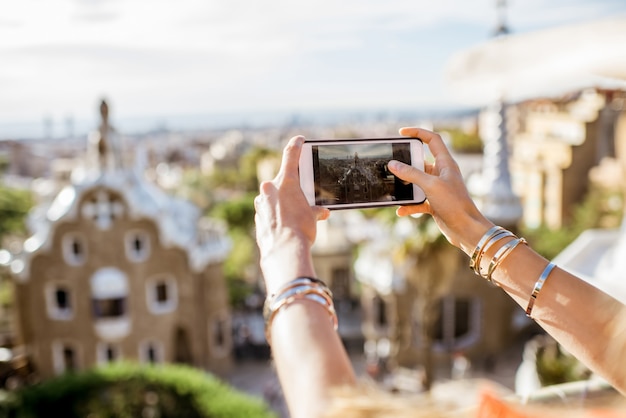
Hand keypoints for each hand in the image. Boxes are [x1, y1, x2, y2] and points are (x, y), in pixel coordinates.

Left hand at [254, 135, 329, 293]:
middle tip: (302, 199)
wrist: (283, 252)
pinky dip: (276, 216)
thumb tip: (322, 212)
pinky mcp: (257, 217)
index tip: (299, 139)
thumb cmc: (301, 230)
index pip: (291, 155)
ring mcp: (261, 203)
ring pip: (274, 198)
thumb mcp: (313, 217)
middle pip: (282, 182)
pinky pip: (268, 212)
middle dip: (292, 190)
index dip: (296, 145)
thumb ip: (315, 210)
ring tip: (295, 219)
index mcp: (286, 182)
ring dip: (283, 204)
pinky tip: (285, 227)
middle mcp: (270, 189)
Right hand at [387, 127, 492, 254]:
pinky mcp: (434, 203)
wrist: (466, 230)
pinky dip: (409, 205)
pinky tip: (401, 211)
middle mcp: (442, 173)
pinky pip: (417, 200)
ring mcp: (438, 188)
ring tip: (394, 188)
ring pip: (416, 182)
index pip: (432, 140)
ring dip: (406, 187)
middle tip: (392, 164)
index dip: (418, 133)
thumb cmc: (455, 204)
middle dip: (406, 163)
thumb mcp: (431, 185)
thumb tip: (393, 164)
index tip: (402, 133)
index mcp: (446, 163)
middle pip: (420, 161)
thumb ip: (411, 174)